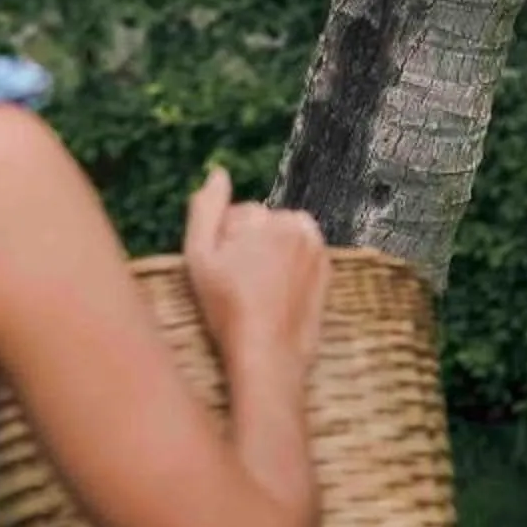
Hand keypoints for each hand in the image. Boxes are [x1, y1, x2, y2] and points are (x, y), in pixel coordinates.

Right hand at [183, 167, 329, 376]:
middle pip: (262, 224)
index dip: (223, 243)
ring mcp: (316, 246)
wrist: (269, 354)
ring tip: (259, 290)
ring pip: (282, 238)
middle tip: (239, 284)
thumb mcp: (199, 256)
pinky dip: (290, 267)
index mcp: (264, 217)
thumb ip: (206, 208)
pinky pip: (301, 256)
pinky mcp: (328, 269)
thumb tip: (218, 172)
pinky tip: (277, 294)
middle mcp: (295, 223)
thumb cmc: (228, 308)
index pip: (236, 215)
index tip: (223, 272)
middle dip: (249, 245)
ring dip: (271, 254)